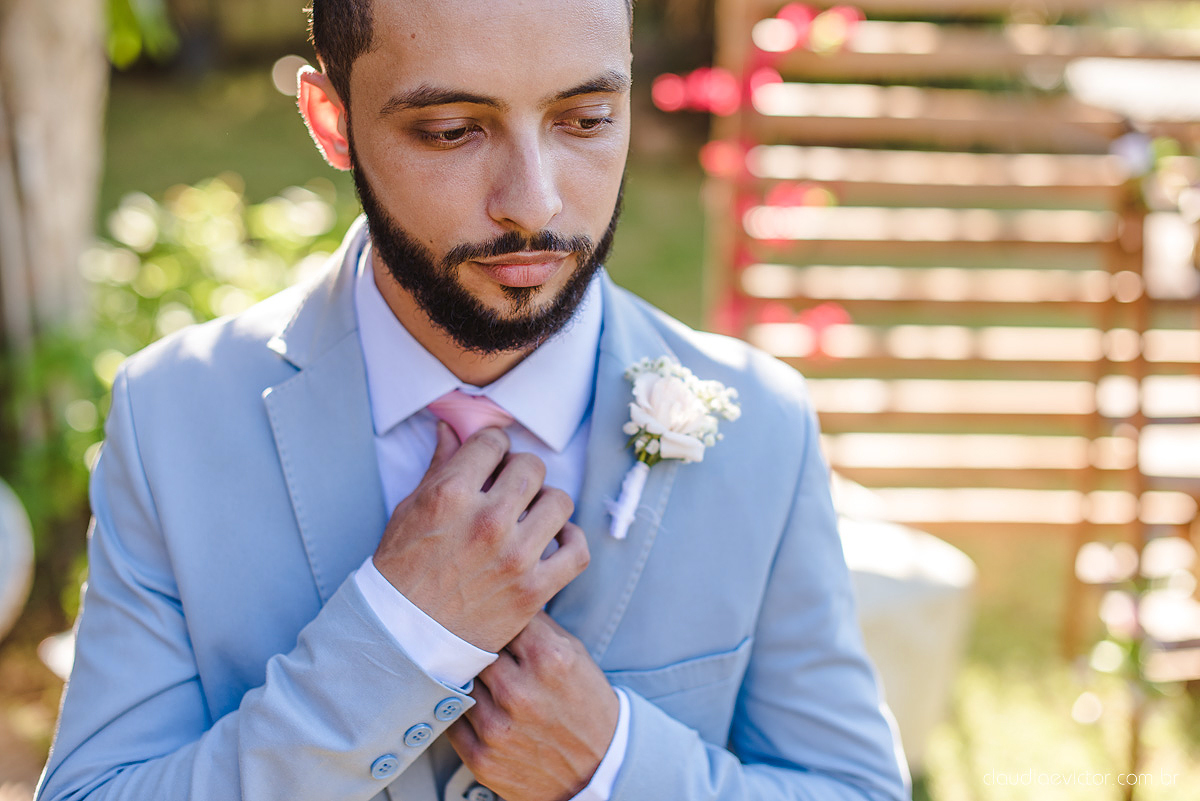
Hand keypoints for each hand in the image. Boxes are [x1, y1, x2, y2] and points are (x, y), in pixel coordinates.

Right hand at [373, 424, 589, 652]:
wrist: (402, 637)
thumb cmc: (401, 571)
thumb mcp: (410, 510)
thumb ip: (438, 466)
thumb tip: (451, 428)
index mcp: (452, 494)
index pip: (494, 442)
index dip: (494, 447)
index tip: (493, 459)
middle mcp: (487, 521)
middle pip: (532, 467)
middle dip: (522, 471)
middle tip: (512, 487)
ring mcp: (515, 557)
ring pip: (560, 502)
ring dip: (547, 503)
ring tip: (532, 515)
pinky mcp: (533, 590)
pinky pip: (577, 551)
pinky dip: (572, 541)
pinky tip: (557, 539)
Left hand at [446, 613, 618, 800]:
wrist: (599, 767)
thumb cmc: (585, 703)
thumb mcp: (574, 654)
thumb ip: (538, 625)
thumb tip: (503, 599)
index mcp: (548, 659)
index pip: (503, 618)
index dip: (499, 618)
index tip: (496, 619)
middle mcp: (520, 693)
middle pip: (474, 649)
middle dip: (481, 648)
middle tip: (484, 649)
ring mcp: (497, 728)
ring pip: (460, 683)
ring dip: (469, 680)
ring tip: (487, 683)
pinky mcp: (481, 758)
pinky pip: (451, 720)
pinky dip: (462, 712)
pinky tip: (480, 709)